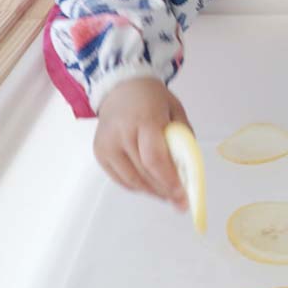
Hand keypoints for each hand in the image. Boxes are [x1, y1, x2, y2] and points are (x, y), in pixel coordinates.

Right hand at [94, 77, 190, 210]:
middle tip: (180, 201)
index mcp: (144, 120)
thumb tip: (188, 171)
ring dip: (152, 192)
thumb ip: (183, 139)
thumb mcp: (176, 111)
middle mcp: (121, 133)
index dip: (168, 180)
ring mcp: (107, 145)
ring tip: (168, 195)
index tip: (182, 193)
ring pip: (132, 181)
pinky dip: (137, 186)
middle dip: (165, 191)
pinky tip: (151, 186)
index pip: (154, 158)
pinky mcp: (100, 153)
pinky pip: (121, 179)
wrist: (121, 87)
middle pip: (144, 173)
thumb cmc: (152, 99)